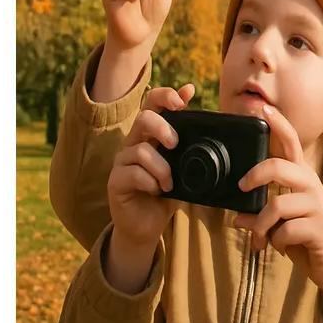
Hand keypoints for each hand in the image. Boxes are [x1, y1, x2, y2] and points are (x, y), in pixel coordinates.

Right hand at [106, 84, 194, 250]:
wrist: (147, 226)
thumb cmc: (165, 193)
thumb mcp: (183, 166)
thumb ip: (190, 143)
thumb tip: (207, 125)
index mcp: (150, 135)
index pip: (152, 103)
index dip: (165, 96)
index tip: (183, 101)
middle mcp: (133, 143)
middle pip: (143, 117)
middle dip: (163, 127)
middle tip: (175, 144)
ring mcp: (122, 162)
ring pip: (140, 149)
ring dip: (162, 168)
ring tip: (169, 183)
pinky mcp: (115, 181)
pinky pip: (133, 173)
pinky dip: (151, 182)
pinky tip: (157, 191)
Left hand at [233, 104, 322, 314]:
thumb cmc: (308, 241)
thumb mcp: (281, 226)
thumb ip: (261, 217)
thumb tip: (236, 217)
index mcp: (302, 179)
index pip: (292, 144)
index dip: (278, 125)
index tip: (262, 109)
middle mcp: (311, 186)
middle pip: (280, 166)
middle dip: (255, 176)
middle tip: (241, 188)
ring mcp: (317, 206)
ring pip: (277, 205)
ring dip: (262, 226)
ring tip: (260, 239)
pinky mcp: (319, 229)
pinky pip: (285, 231)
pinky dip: (275, 242)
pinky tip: (279, 248)